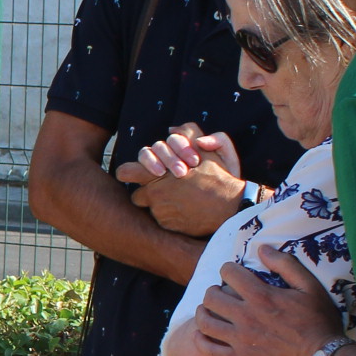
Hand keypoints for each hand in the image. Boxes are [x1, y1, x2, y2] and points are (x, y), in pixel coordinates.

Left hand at [119, 127, 248, 235]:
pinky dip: (170, 218)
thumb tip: (172, 128)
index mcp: (156, 175)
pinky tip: (185, 213)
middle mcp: (153, 195)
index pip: (125, 172)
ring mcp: (159, 212)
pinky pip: (161, 222)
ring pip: (151, 210)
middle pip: (136, 196)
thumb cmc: (217, 178)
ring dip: (161, 206)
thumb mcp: (204, 151)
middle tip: (166, 191)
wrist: (230, 208)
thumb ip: (187, 136)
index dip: (130, 172)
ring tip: (181, 202)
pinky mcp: (167, 227)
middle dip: (148, 194)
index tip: (138, 175)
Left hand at [193, 244, 341, 355]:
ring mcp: (241, 339)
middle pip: (211, 296)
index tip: (233, 274)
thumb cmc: (320, 322)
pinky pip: (208, 349)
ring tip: (209, 310)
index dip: (228, 269)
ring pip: (204, 321)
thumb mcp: (310, 287)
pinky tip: (203, 334)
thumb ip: (286, 264)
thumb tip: (262, 249)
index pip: (228, 273)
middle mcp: (246, 316)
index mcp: (262, 296)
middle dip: (213, 290)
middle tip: (221, 293)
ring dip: (202, 312)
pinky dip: (200, 339)